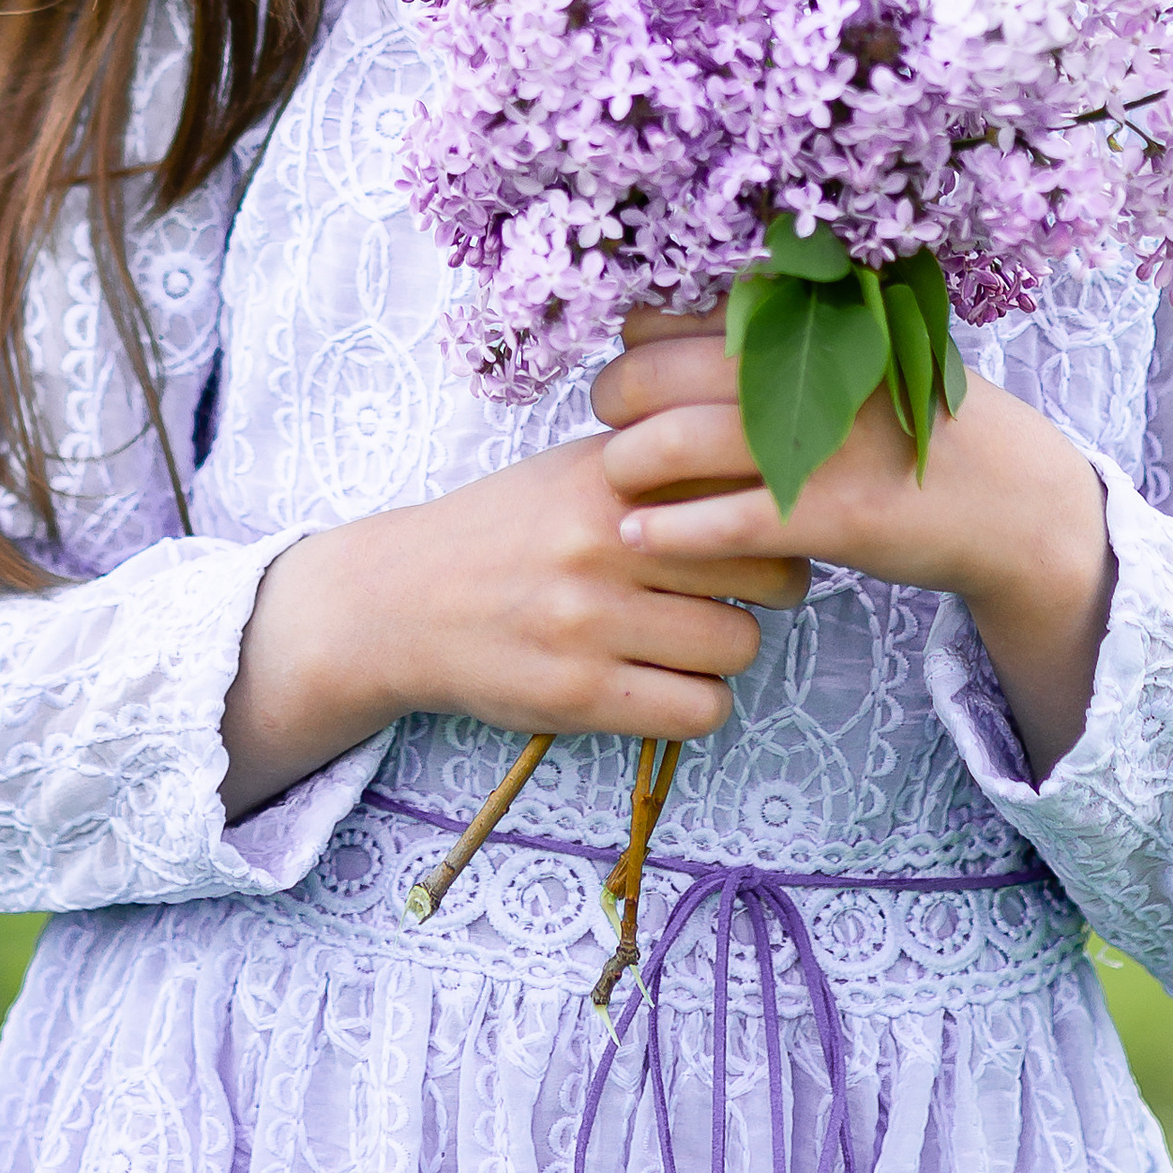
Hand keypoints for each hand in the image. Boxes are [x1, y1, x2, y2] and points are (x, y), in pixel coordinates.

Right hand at [220, 428, 809, 820]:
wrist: (400, 601)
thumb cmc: (504, 529)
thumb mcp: (574, 468)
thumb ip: (662, 461)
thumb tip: (772, 463)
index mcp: (609, 474)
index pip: (745, 486)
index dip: (770, 510)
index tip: (761, 522)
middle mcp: (603, 542)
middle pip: (764, 568)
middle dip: (768, 584)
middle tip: (740, 589)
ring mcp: (590, 622)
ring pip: (738, 645)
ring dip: (728, 649)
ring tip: (690, 637)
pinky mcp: (579, 695)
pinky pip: (699, 710)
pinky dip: (698, 703)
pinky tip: (667, 683)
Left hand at [590, 308, 1115, 777]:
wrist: (1012, 498)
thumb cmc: (914, 420)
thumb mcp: (863, 350)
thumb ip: (782, 332)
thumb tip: (665, 323)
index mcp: (818, 315)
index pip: (684, 310)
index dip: (639, 338)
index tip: (629, 359)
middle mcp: (818, 363)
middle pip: (665, 371)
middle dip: (616, 395)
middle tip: (606, 418)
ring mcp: (828, 440)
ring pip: (682, 443)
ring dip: (626, 460)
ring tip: (613, 476)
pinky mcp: (838, 514)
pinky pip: (727, 521)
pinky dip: (667, 528)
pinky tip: (634, 534)